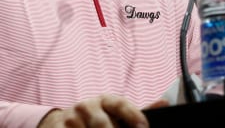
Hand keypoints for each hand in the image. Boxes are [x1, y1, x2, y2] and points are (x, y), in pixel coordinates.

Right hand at [38, 94, 167, 126]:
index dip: (133, 116)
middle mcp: (87, 106)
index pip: (120, 104)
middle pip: (103, 125)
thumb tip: (165, 103)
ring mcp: (71, 118)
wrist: (60, 121)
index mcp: (105, 100)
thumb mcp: (114, 113)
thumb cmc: (96, 118)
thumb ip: (136, 112)